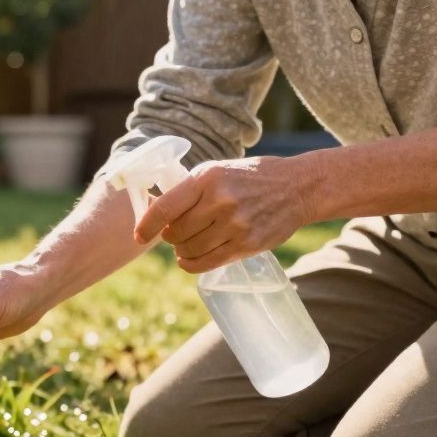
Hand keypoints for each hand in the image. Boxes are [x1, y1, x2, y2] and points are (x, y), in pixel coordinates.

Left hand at [132, 155, 318, 272]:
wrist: (297, 187)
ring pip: (189, 249)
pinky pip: (207, 263)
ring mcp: (235, 225)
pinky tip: (188, 260)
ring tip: (187, 243)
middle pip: (175, 233)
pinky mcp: (246, 245)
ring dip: (182, 250)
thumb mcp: (217, 171)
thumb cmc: (249, 178)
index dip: (146, 225)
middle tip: (174, 233)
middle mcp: (220, 201)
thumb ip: (188, 190)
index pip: (165, 208)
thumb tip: (153, 210)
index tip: (138, 235)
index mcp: (207, 178)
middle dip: (169, 236)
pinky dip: (191, 264)